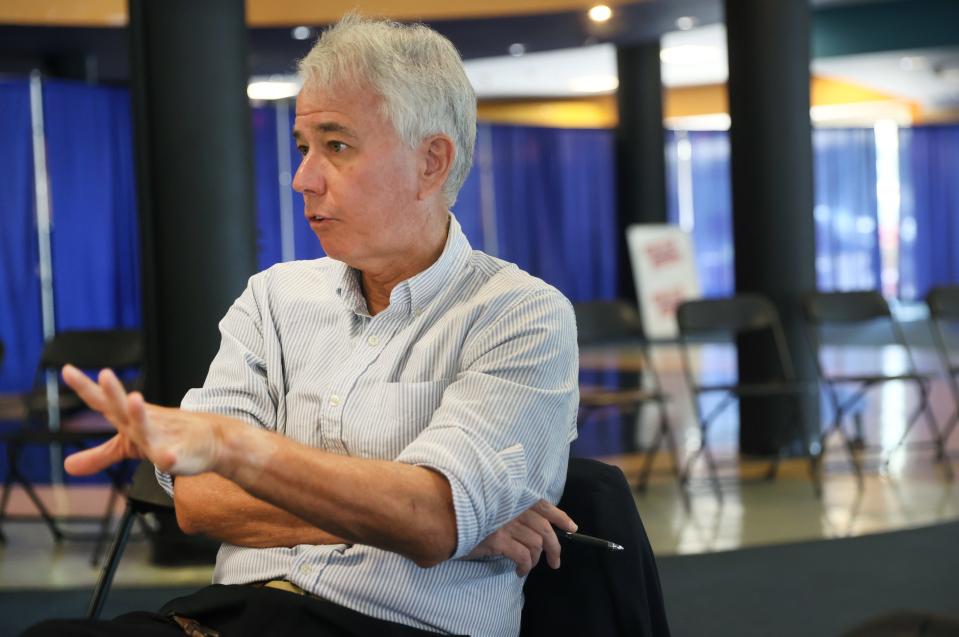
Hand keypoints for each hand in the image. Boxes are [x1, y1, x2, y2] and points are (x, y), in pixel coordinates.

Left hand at [60, 364, 222, 476]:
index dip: (85, 387)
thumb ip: (99, 455)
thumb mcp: (129, 446)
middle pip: (124, 407)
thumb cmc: (167, 437)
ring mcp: (162, 437)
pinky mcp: (179, 455)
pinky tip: (169, 458)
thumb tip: (67, 466)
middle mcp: (143, 423)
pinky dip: (172, 456)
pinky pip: (174, 456)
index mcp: (129, 419)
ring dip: (141, 413)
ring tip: (135, 400)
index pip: (103, 402)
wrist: (209, 440)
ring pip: (149, 426)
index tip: (66, 370)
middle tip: (104, 374)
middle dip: (114, 391)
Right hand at [466, 500, 576, 576]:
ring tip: (528, 566)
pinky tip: (519, 570)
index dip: (561, 517)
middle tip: (554, 562)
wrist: (442, 518)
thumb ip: (509, 510)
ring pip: (536, 544)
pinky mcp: (498, 540)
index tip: (572, 527)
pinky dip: (525, 565)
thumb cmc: (465, 513)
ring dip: (536, 559)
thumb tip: (529, 527)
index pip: (544, 505)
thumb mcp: (491, 505)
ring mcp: (506, 523)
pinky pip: (523, 556)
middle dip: (554, 547)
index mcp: (513, 498)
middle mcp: (513, 508)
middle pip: (545, 529)